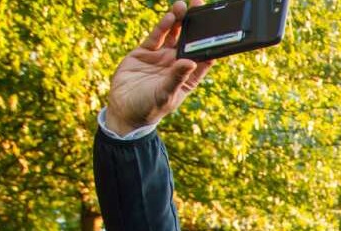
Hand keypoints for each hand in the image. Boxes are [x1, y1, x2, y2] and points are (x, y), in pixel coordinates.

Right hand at [105, 1, 215, 134]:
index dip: (210, 44)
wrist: (123, 110)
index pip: (203, 58)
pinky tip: (169, 17)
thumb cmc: (149, 108)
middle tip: (200, 6)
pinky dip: (162, 26)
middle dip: (194, 25)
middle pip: (189, 41)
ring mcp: (161, 57)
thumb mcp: (165, 94)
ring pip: (173, 35)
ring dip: (179, 21)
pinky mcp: (145, 52)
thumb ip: (177, 78)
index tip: (217, 30)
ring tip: (183, 6)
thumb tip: (190, 62)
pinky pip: (156, 36)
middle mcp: (176, 65)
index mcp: (188, 77)